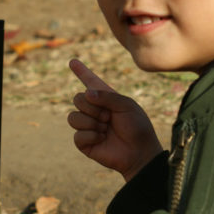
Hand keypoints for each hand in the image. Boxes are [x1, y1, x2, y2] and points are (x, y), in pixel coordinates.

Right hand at [67, 58, 162, 181]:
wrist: (140, 151)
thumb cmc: (137, 127)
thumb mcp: (127, 105)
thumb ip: (107, 97)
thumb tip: (86, 94)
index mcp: (105, 98)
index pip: (90, 82)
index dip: (81, 71)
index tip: (72, 61)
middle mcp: (94, 110)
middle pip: (77, 99)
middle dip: (93, 108)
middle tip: (109, 118)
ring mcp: (87, 126)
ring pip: (73, 117)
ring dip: (91, 122)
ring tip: (106, 129)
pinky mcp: (84, 142)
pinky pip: (77, 135)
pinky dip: (91, 136)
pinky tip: (103, 139)